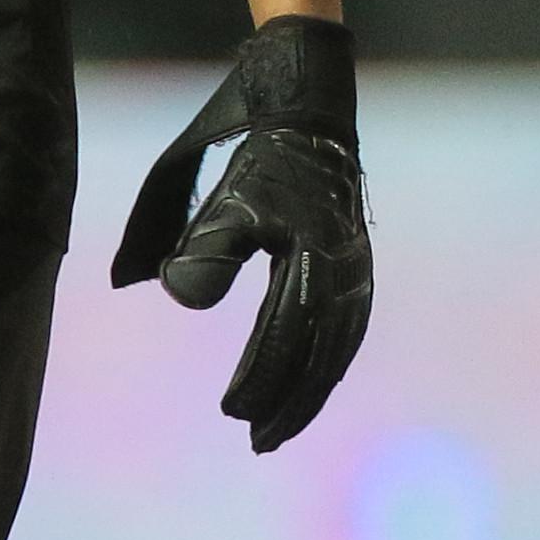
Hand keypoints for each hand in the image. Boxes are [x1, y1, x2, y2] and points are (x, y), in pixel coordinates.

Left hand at [115, 18, 374, 451]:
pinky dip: (332, 362)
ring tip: (281, 425)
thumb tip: (182, 299)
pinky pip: (350, 326)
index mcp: (309, 252)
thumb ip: (200, 248)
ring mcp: (356, 264)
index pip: (285, 335)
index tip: (231, 411)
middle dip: (289, 402)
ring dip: (312, 390)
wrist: (304, 99)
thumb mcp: (212, 192)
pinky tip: (315, 381)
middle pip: (320, 354)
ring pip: (339, 347)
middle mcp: (342, 265)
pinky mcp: (356, 260)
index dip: (260, 378)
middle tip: (256, 440)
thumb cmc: (247, 146)